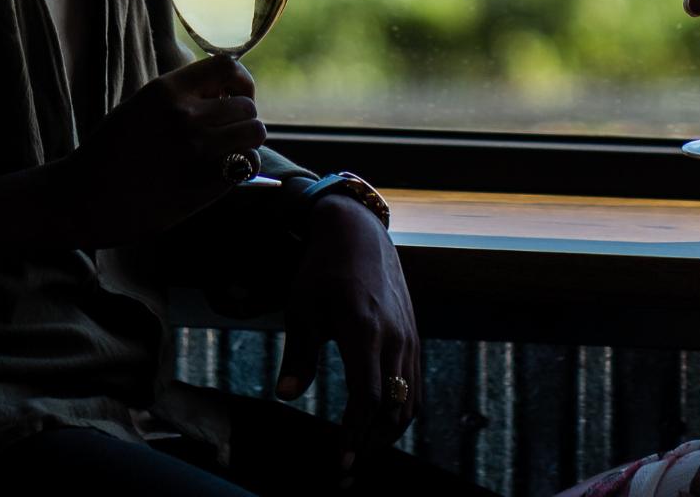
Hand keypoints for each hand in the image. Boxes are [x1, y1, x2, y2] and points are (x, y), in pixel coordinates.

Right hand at [56, 56, 264, 245]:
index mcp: (167, 90)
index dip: (240, 81)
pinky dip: (242, 169)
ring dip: (246, 143)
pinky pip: (246, 165)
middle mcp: (185, 115)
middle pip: (246, 106)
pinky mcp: (202, 183)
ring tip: (229, 153)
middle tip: (227, 134)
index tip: (232, 96)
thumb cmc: (110, 152)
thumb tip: (222, 95)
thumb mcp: (142, 106)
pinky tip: (223, 174)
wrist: (83, 197)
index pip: (227, 66)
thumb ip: (180, 97)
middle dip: (242, 119)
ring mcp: (196, 150)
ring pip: (254, 134)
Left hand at [276, 199, 419, 478]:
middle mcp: (393, 334)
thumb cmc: (322, 269)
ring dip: (388, 432)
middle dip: (372, 443)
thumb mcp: (302, 307)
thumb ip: (298, 354)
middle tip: (348, 468)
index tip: (341, 462)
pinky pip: (413, 382)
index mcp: (363, 328)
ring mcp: (408, 334)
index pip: (367, 396)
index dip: (355, 434)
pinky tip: (379, 423)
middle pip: (393, 406)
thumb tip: (286, 397)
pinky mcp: (412, 333)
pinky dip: (400, 410)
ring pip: (409, 399)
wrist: (359, 231)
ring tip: (362, 452)